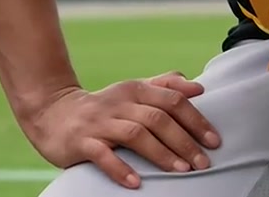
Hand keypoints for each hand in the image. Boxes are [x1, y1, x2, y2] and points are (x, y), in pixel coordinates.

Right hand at [22, 73, 219, 188]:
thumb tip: (198, 87)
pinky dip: (120, 168)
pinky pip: (103, 155)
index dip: (195, 119)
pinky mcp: (82, 141)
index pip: (172, 100)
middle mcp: (120, 102)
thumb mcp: (134, 90)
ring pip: (136, 135)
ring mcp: (101, 122)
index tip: (214, 140)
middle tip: (204, 163)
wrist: (54, 113)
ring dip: (161, 154)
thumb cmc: (105, 107)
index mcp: (136, 89)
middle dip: (184, 141)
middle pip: (158, 118)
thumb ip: (165, 86)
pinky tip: (136, 182)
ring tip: (181, 171)